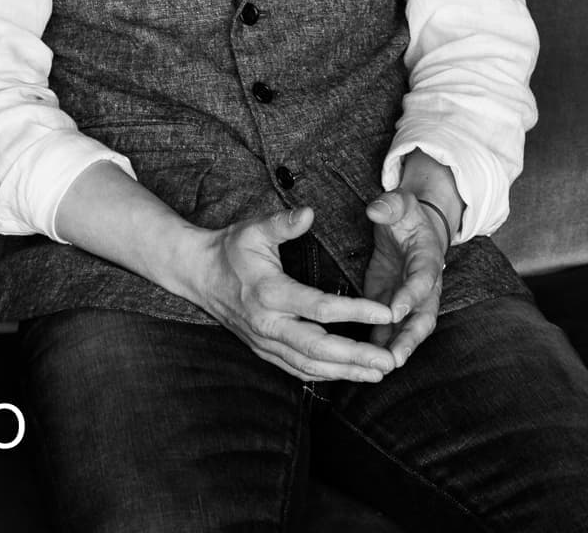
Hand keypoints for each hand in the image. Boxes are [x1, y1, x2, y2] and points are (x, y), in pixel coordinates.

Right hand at [193, 206, 397, 382]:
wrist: (196, 274)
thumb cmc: (229, 249)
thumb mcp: (254, 230)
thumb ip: (283, 223)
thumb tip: (310, 212)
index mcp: (269, 293)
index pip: (320, 308)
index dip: (356, 311)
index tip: (386, 313)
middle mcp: (268, 323)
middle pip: (318, 349)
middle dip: (357, 357)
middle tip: (390, 360)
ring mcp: (264, 341)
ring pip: (310, 366)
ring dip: (346, 372)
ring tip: (379, 371)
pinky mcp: (263, 350)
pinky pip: (297, 370)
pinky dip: (325, 375)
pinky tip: (349, 374)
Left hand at [361, 189, 447, 365]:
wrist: (412, 228)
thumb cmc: (406, 215)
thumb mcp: (401, 203)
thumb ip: (390, 205)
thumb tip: (376, 210)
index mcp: (427, 260)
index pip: (421, 281)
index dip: (410, 296)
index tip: (394, 310)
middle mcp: (424, 286)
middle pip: (422, 317)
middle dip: (409, 338)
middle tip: (395, 357)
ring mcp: (409, 300)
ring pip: (408, 330)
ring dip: (397, 349)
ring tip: (382, 368)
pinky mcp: (392, 305)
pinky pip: (390, 330)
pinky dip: (382, 345)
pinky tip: (367, 362)